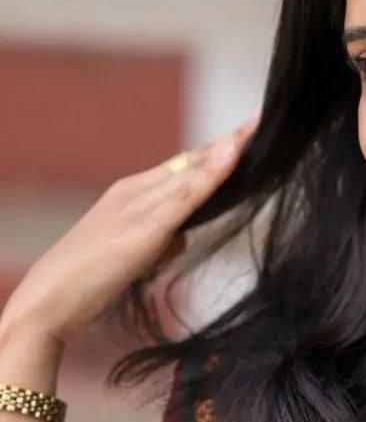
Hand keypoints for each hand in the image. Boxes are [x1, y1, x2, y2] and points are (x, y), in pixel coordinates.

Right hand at [0, 114, 257, 347]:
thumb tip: (182, 238)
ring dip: (225, 150)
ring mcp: (138, 207)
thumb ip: (158, 242)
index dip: (214, 152)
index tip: (243, 136)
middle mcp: (134, 192)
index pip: (181, 167)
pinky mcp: (144, 229)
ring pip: (191, 172)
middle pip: (190, 162)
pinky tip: (232, 157)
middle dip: (227, 142)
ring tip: (256, 128)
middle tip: (260, 121)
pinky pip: (186, 197)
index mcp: (129, 195)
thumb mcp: (132, 257)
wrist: (49, 300)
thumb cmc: (86, 282)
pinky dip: (211, 176)